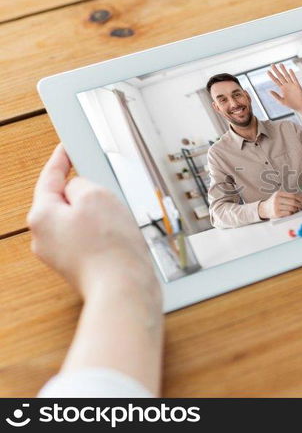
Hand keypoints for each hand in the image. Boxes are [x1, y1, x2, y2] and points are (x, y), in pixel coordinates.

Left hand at [27, 145, 159, 300]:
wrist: (124, 288)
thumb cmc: (110, 247)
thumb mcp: (97, 195)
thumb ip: (82, 183)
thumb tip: (78, 190)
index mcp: (41, 217)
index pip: (49, 178)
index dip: (61, 160)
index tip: (66, 148)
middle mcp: (44, 238)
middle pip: (65, 201)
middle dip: (88, 196)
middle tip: (108, 196)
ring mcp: (60, 255)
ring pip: (80, 221)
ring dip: (100, 217)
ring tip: (118, 226)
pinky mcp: (79, 266)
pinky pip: (90, 239)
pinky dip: (105, 235)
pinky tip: (120, 240)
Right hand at [258, 190, 301, 218]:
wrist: (264, 209)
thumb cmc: (275, 202)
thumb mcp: (280, 196)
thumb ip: (290, 196)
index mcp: (279, 193)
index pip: (293, 195)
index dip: (300, 198)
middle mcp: (277, 199)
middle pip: (293, 202)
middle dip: (300, 205)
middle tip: (301, 207)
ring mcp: (276, 206)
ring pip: (291, 208)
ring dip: (296, 210)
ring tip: (296, 210)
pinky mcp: (277, 213)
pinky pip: (288, 213)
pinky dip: (292, 213)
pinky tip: (291, 213)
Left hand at [268, 63, 301, 116]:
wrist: (300, 107)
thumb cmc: (291, 104)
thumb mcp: (281, 101)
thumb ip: (275, 96)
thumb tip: (269, 91)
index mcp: (282, 88)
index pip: (276, 80)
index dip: (272, 76)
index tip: (267, 71)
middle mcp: (286, 85)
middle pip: (280, 76)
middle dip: (276, 71)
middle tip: (272, 65)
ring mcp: (292, 85)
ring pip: (287, 76)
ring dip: (283, 70)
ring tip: (280, 64)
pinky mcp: (298, 86)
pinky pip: (294, 79)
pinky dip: (292, 75)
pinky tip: (289, 70)